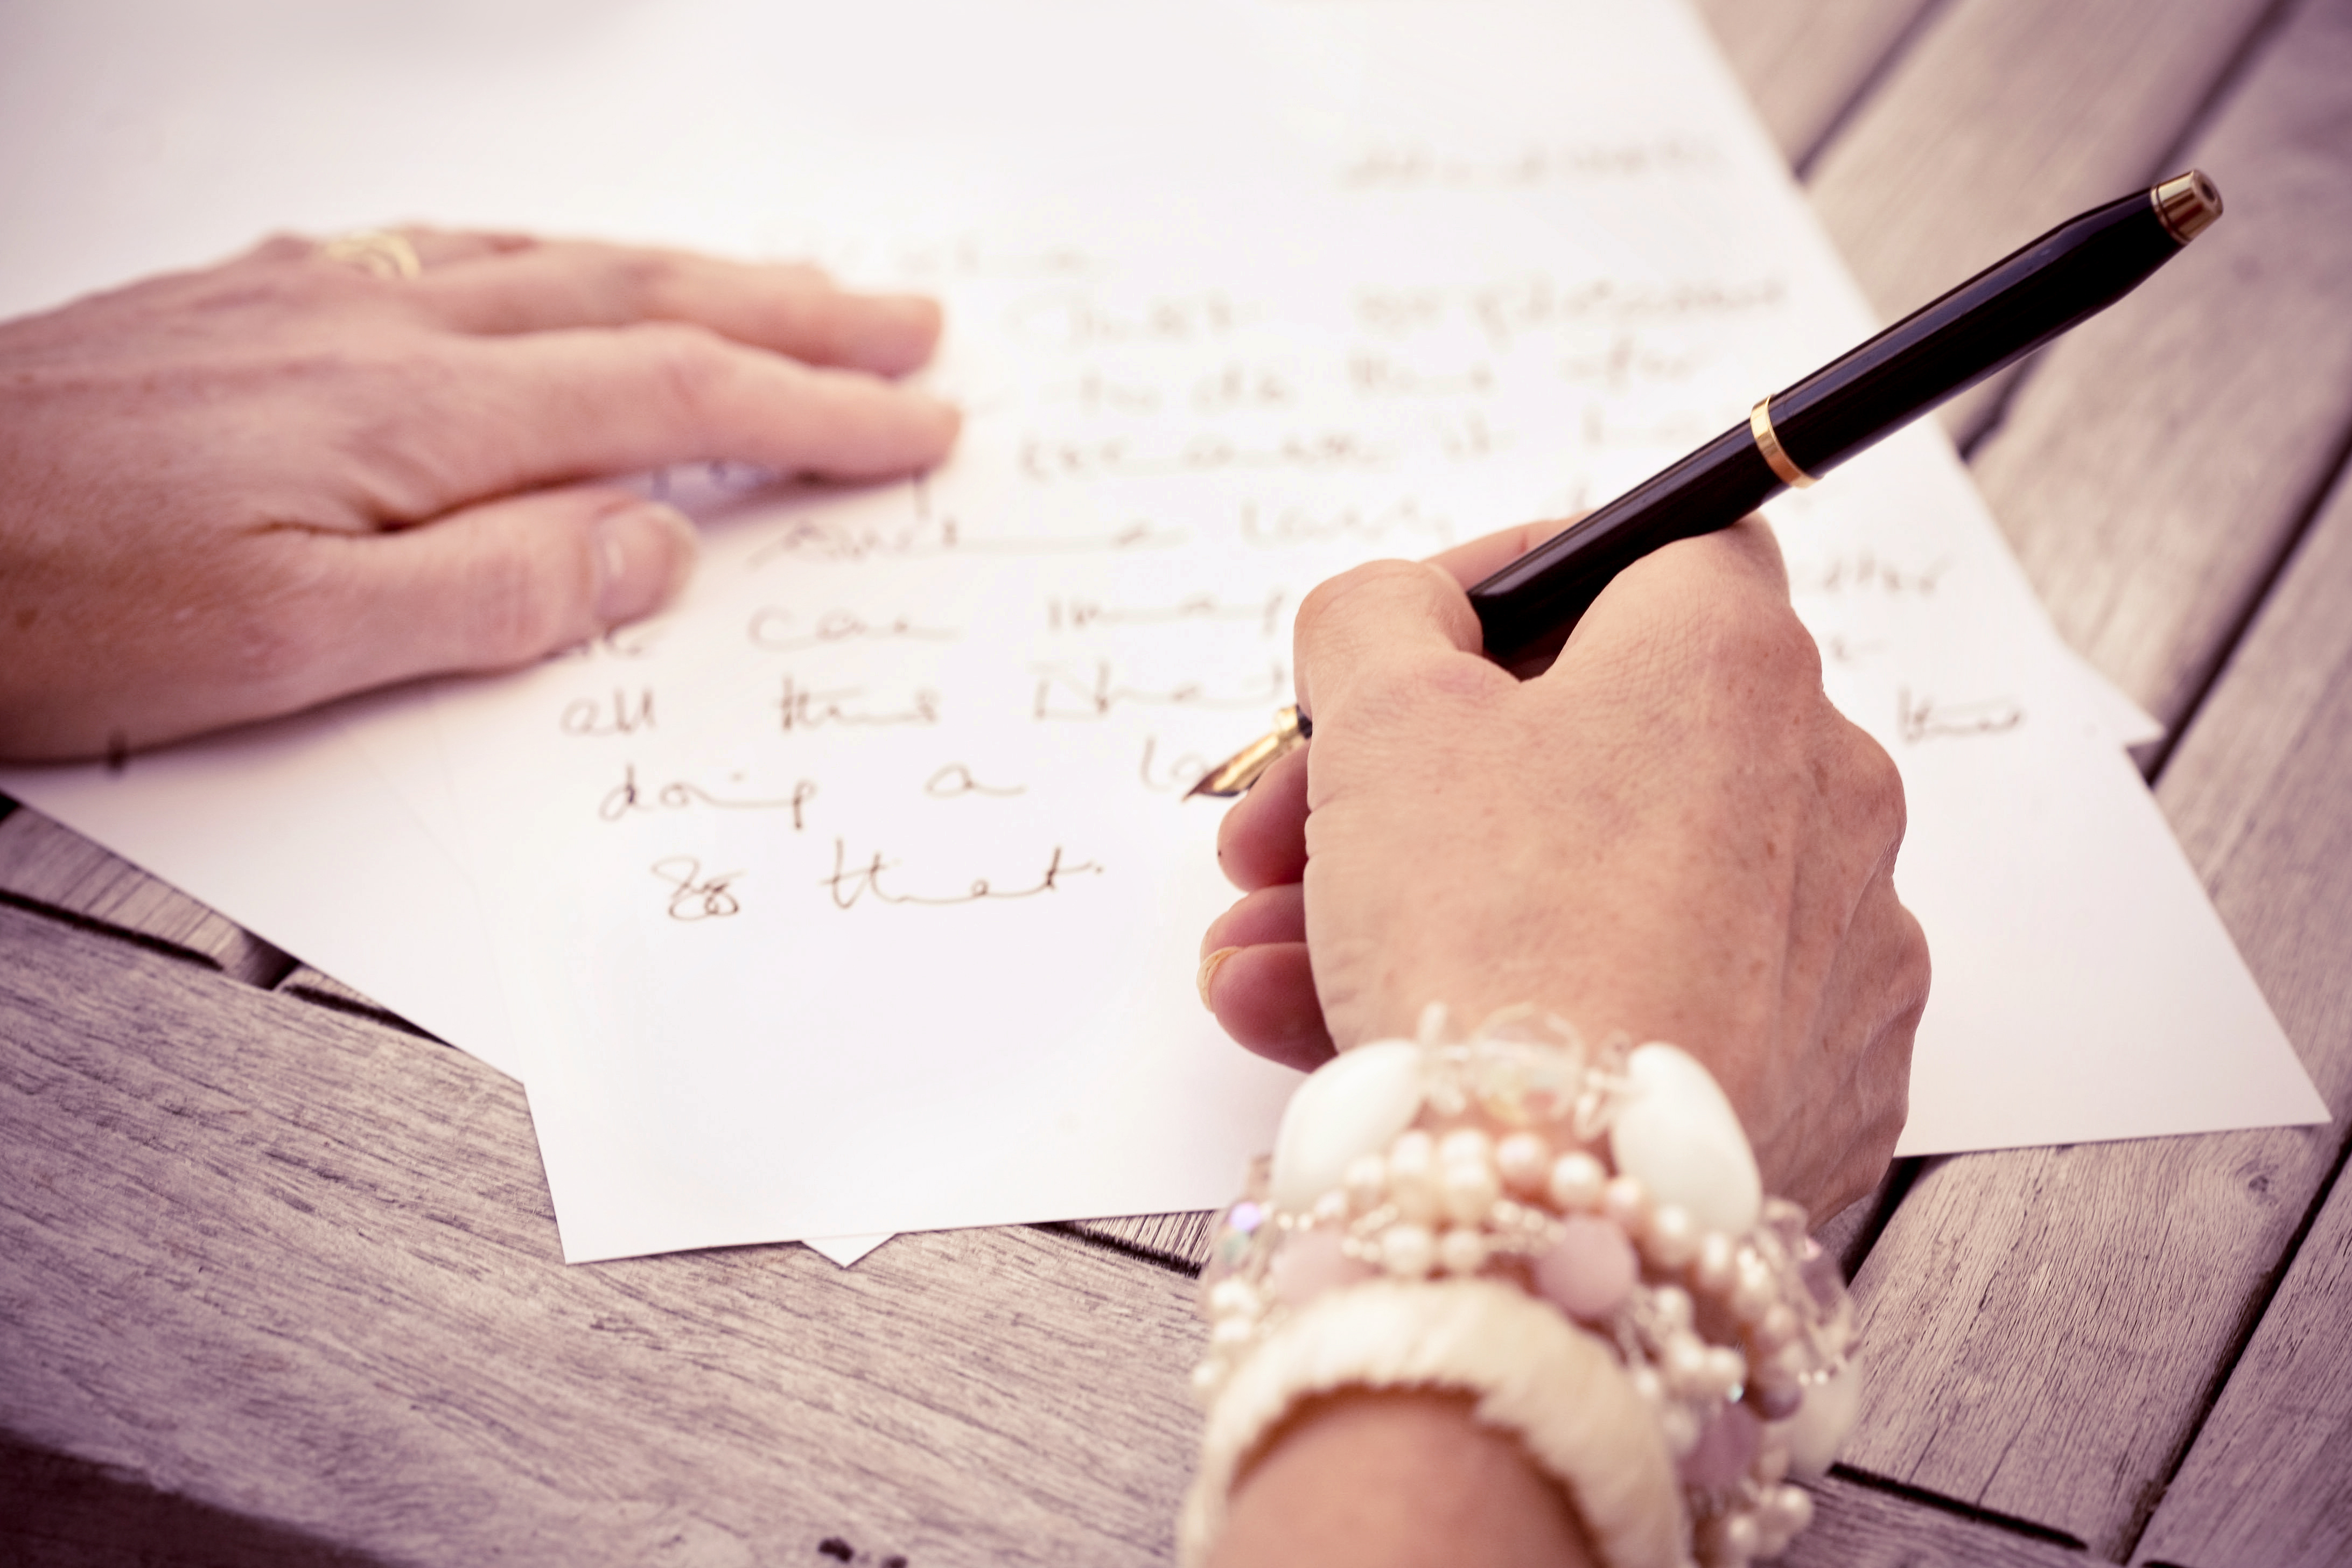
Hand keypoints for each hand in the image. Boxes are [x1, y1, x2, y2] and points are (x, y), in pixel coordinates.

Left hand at [0, 229, 959, 760]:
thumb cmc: (50, 600)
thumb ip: (496, 593)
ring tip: (790, 290)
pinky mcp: (254, 300)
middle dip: (797, 317)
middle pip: (641, 301)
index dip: (814, 414)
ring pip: (559, 262)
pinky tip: (572, 269)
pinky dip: (563, 258)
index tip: (914, 426)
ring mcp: (314, 298)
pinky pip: (457, 251)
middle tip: (910, 327)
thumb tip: (653, 549)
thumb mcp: (292, 651)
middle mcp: (377, 327)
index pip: (671, 400)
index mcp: (412, 415)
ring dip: (699, 275)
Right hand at [1199, 519, 1926, 1217]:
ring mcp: (1835, 949)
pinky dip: (1532, 1015)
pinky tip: (1373, 1044)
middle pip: (1589, 748)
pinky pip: (1654, 1014)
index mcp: (1734, 660)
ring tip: (1266, 971)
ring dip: (1422, 911)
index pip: (1647, 556)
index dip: (1504, 592)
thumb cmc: (1487, 923)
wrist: (1572, 1197)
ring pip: (1596, 894)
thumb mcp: (1380, 708)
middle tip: (1279, 846)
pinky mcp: (1825, 1084)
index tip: (1399, 656)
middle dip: (1402, 789)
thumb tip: (1410, 613)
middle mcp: (1823, 787)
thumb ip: (1380, 612)